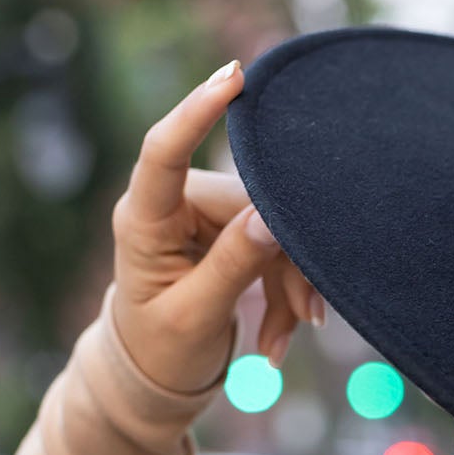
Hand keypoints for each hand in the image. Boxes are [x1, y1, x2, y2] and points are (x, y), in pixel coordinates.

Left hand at [110, 59, 323, 393]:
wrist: (155, 377)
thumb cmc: (161, 350)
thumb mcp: (195, 316)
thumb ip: (233, 265)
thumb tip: (272, 219)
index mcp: (145, 220)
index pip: (164, 152)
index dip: (197, 110)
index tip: (233, 77)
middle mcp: (174, 207)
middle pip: (250, 209)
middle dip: (285, 265)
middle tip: (307, 318)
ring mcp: (203, 218)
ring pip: (272, 232)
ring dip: (289, 289)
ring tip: (285, 342)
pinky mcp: (229, 234)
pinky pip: (275, 249)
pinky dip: (286, 295)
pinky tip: (281, 337)